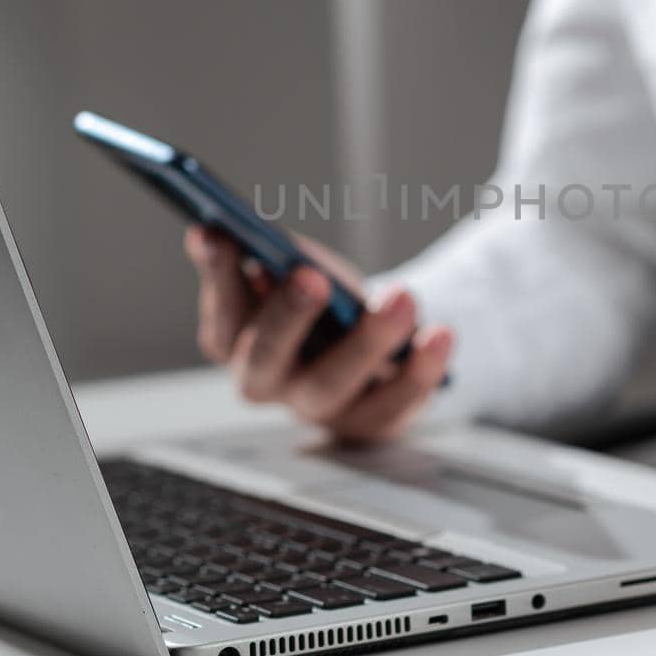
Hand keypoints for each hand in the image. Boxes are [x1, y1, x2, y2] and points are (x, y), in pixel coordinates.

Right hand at [185, 227, 451, 441]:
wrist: (382, 342)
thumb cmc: (328, 302)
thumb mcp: (301, 269)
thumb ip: (272, 255)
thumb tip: (243, 232)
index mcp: (237, 341)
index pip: (217, 313)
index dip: (217, 278)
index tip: (217, 232)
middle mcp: (269, 382)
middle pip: (264, 361)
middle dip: (285, 317)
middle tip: (310, 277)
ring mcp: (319, 408)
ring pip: (332, 386)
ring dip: (367, 342)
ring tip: (401, 297)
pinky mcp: (369, 423)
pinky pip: (393, 403)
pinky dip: (420, 369)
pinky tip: (439, 335)